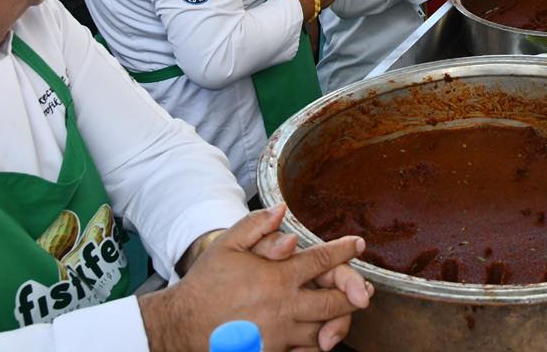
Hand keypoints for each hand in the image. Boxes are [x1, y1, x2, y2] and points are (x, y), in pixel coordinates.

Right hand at [141, 206, 370, 351]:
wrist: (184, 325)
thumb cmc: (206, 283)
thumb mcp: (227, 244)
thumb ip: (257, 225)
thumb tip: (282, 209)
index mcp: (278, 277)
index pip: (323, 260)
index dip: (345, 250)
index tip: (358, 244)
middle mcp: (285, 307)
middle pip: (336, 301)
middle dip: (354, 292)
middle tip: (363, 289)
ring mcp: (281, 334)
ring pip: (325, 328)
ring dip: (339, 319)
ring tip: (346, 309)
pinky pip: (306, 351)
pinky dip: (317, 343)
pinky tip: (320, 334)